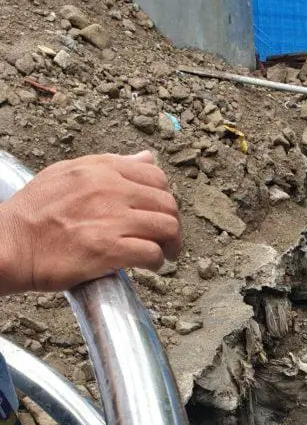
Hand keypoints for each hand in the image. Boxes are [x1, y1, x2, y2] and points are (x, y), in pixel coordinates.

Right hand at [0, 151, 180, 293]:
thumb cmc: (35, 213)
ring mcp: (111, 219)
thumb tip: (146, 158)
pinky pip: (152, 253)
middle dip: (172, 224)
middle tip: (167, 240)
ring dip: (170, 245)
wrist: (10, 244)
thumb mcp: (68, 173)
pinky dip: (156, 262)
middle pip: (167, 203)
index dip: (164, 198)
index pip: (156, 176)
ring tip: (163, 255)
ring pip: (166, 228)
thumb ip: (110, 165)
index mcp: (101, 169)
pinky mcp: (109, 250)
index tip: (159, 213)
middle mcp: (110, 190)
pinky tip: (149, 266)